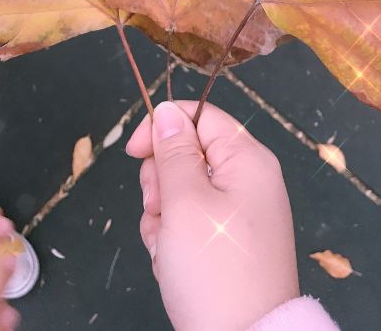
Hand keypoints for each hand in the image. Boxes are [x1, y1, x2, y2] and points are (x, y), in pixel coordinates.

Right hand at [127, 101, 299, 330]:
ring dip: (162, 215)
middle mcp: (248, 181)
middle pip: (189, 154)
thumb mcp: (185, 201)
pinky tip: (171, 261)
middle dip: (162, 180)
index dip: (164, 127)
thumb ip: (173, 151)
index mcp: (248, 160)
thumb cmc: (214, 268)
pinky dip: (172, 238)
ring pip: (182, 192)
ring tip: (166, 244)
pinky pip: (189, 223)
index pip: (201, 118)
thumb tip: (167, 111)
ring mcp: (238, 214)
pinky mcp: (227, 243)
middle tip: (160, 209)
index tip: (133, 151)